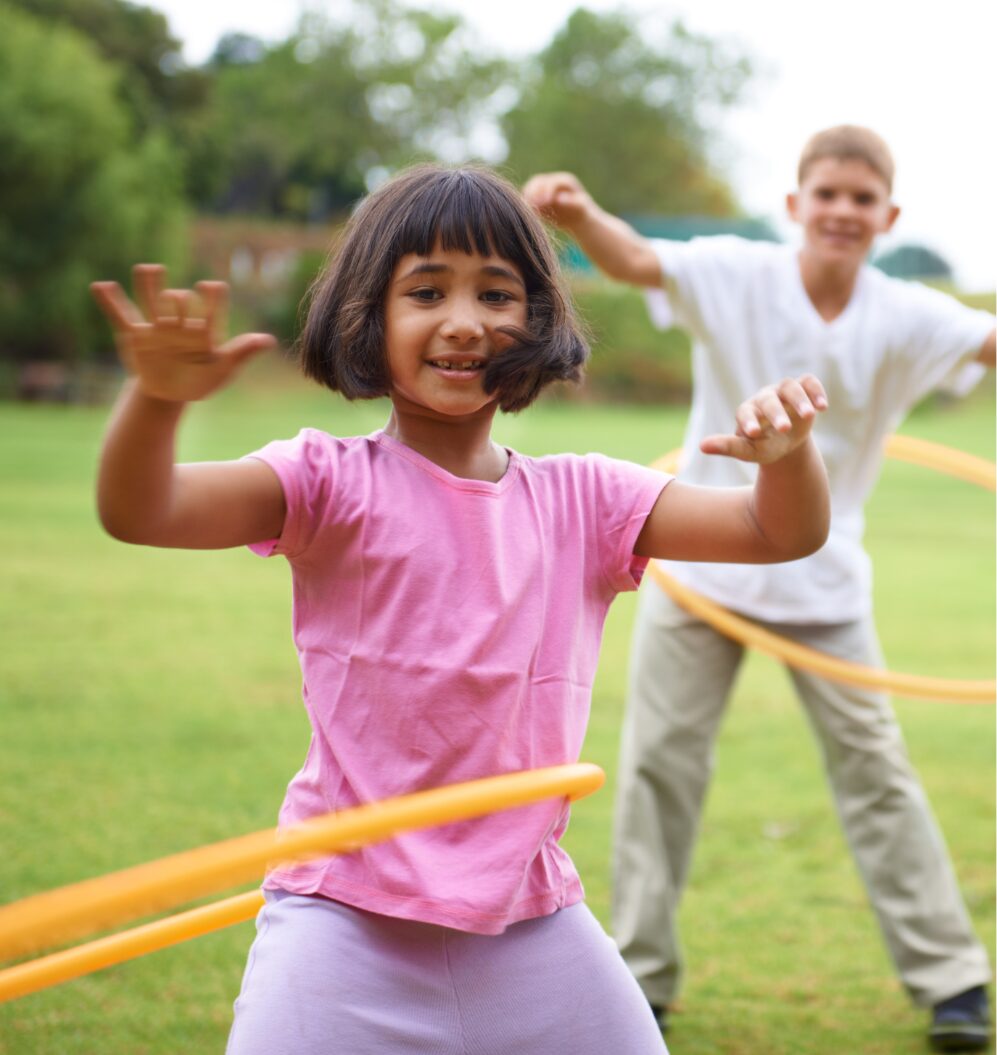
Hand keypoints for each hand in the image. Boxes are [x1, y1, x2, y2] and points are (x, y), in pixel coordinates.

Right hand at [90, 264, 276, 402]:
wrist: (170, 393)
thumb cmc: (200, 380)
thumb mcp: (223, 369)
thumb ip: (242, 352)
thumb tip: (270, 340)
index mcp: (203, 329)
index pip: (210, 306)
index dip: (212, 296)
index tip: (212, 287)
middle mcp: (180, 323)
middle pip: (179, 302)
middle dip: (179, 299)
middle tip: (178, 298)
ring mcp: (157, 328)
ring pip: (151, 301)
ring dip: (149, 286)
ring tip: (147, 268)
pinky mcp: (136, 336)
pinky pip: (121, 316)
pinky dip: (110, 302)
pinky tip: (101, 285)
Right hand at [522, 172, 594, 229]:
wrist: (578, 218)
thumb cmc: (582, 213)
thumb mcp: (581, 207)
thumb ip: (571, 202)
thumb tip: (558, 199)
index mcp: (564, 181)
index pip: (551, 182)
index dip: (546, 191)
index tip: (544, 203)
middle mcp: (552, 182)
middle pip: (538, 182)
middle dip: (532, 192)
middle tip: (529, 205)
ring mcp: (544, 189)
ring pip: (530, 189)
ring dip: (526, 198)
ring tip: (525, 209)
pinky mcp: (538, 198)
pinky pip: (529, 199)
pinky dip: (526, 204)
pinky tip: (524, 212)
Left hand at [700, 375, 827, 463]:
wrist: (786, 441)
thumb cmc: (763, 446)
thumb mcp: (748, 451)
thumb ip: (728, 447)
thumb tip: (701, 447)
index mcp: (747, 412)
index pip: (745, 412)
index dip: (749, 421)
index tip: (754, 433)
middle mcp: (764, 398)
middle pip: (769, 400)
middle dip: (776, 413)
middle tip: (784, 429)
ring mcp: (784, 391)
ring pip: (790, 387)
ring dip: (800, 400)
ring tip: (810, 415)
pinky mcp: (803, 389)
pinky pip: (809, 382)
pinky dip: (816, 391)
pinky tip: (823, 406)